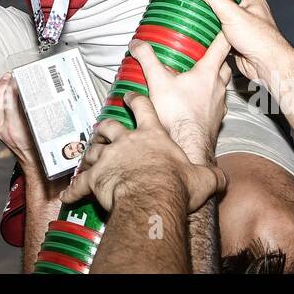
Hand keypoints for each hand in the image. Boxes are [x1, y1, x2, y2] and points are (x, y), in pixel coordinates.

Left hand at [0, 73, 45, 181]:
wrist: (37, 170)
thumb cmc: (46, 154)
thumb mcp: (49, 134)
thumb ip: (45, 118)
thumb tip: (47, 97)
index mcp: (19, 132)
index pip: (11, 104)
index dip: (13, 89)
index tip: (20, 76)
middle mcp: (7, 132)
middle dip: (3, 86)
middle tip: (12, 74)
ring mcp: (1, 132)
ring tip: (7, 78)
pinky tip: (4, 90)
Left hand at [60, 96, 225, 213]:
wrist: (152, 198)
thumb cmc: (176, 185)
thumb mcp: (202, 179)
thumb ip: (212, 176)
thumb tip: (223, 179)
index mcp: (152, 135)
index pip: (143, 107)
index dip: (135, 99)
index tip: (129, 95)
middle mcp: (127, 140)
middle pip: (110, 125)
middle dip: (105, 125)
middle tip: (102, 126)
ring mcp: (108, 157)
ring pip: (94, 149)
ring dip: (90, 152)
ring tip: (88, 156)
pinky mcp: (95, 177)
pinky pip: (81, 182)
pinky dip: (74, 188)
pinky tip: (69, 194)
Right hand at [128, 35, 231, 164]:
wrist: (189, 146)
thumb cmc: (178, 115)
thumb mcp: (157, 82)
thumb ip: (147, 60)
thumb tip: (137, 45)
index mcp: (208, 72)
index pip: (222, 44)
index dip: (224, 32)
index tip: (225, 22)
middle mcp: (218, 86)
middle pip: (225, 64)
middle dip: (220, 56)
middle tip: (208, 50)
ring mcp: (220, 104)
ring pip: (222, 84)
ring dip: (214, 78)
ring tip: (199, 76)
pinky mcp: (216, 119)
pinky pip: (216, 103)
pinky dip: (209, 98)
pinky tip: (195, 101)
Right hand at [183, 0, 291, 86]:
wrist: (267, 66)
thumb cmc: (260, 39)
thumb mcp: (232, 13)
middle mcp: (250, 8)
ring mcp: (243, 23)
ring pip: (230, 7)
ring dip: (219, 0)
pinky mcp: (236, 38)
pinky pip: (221, 26)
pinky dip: (212, 21)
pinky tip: (201, 21)